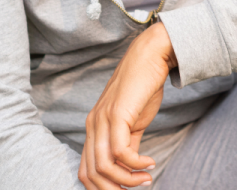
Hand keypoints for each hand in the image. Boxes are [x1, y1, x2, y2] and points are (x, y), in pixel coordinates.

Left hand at [78, 22, 177, 188]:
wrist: (149, 59)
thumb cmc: (141, 89)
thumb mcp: (131, 122)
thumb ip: (127, 144)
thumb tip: (129, 170)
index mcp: (93, 128)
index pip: (85, 171)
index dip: (102, 189)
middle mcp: (93, 124)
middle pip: (91, 174)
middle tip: (138, 188)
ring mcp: (103, 119)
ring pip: (104, 166)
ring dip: (128, 180)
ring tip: (146, 179)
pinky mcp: (117, 114)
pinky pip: (120, 152)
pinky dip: (137, 164)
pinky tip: (150, 162)